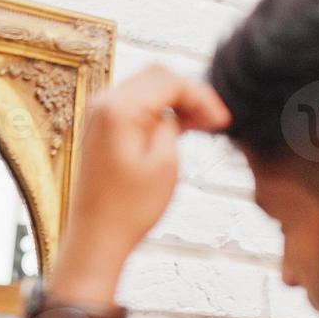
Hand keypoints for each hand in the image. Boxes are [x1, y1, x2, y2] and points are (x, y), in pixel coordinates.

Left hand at [51, 66, 229, 298]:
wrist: (96, 239)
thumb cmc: (129, 209)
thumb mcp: (165, 163)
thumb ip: (173, 124)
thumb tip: (178, 111)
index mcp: (117, 109)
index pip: (168, 80)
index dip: (201, 95)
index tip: (222, 119)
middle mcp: (101, 105)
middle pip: (155, 77)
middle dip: (188, 94)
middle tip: (215, 120)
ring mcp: (96, 118)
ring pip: (144, 90)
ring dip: (174, 102)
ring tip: (201, 125)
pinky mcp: (97, 132)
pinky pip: (132, 108)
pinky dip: (156, 112)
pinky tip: (177, 129)